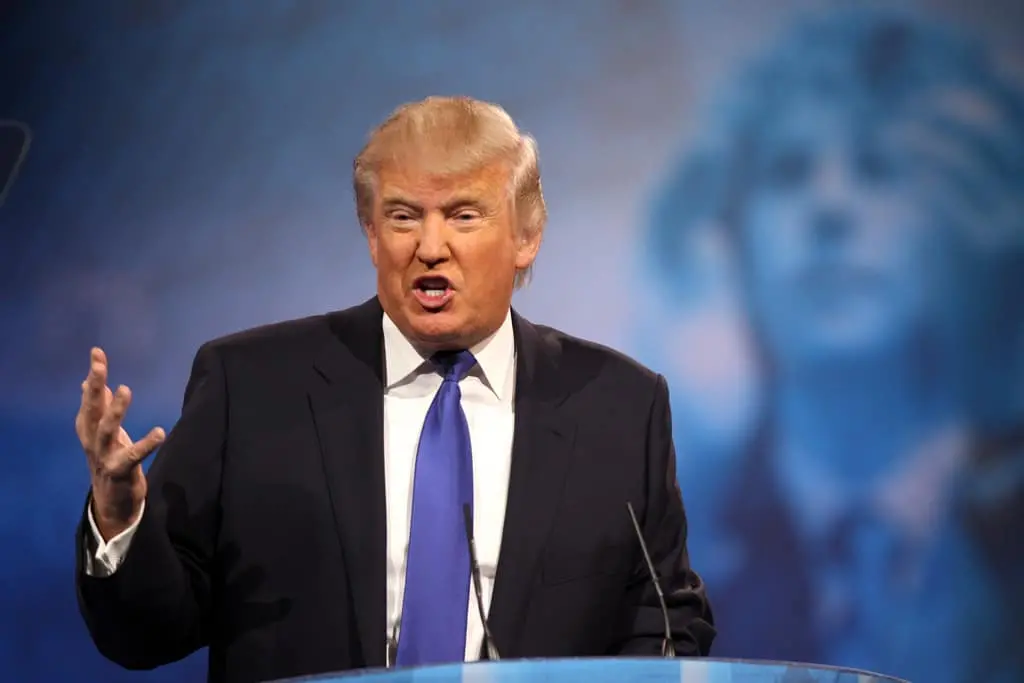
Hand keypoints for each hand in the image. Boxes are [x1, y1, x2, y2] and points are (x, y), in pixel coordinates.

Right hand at [76, 347, 164, 540]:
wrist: (111, 502)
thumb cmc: (109, 460)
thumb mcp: (101, 433)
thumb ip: (97, 408)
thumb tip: (89, 383)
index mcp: (88, 430)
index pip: (89, 398)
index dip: (93, 375)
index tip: (97, 352)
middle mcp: (92, 442)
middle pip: (92, 411)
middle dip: (95, 387)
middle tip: (100, 366)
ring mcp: (105, 457)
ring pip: (107, 431)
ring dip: (114, 410)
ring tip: (124, 389)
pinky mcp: (120, 472)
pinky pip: (133, 457)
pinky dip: (145, 444)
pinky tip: (159, 432)